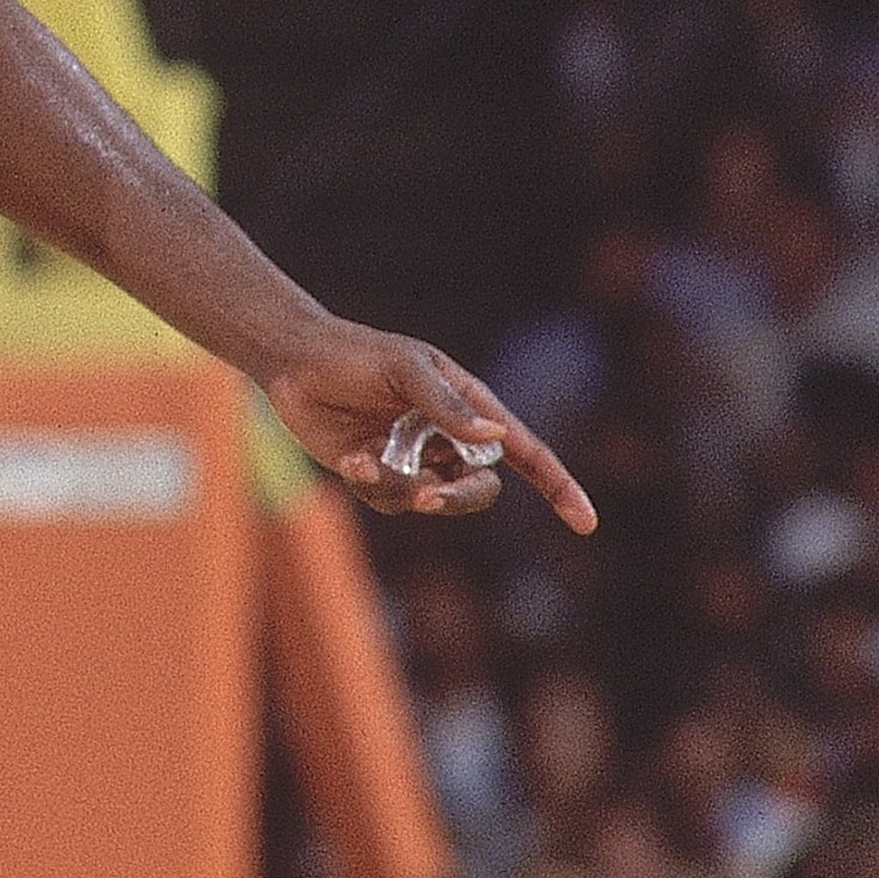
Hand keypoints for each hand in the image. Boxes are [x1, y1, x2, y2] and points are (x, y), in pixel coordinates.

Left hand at [264, 319, 595, 531]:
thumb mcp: (405, 370)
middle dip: (457, 498)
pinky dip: (371, 484)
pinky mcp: (380, 477)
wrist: (293, 363)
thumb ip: (448, 405)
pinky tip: (349, 458)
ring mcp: (415, 460)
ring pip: (432, 501)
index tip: (585, 522)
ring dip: (399, 487)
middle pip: (480, 489)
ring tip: (362, 459)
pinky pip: (391, 502)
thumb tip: (497, 435)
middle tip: (427, 496)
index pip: (525, 450)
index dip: (558, 486)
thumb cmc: (355, 355)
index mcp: (468, 406)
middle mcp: (448, 438)